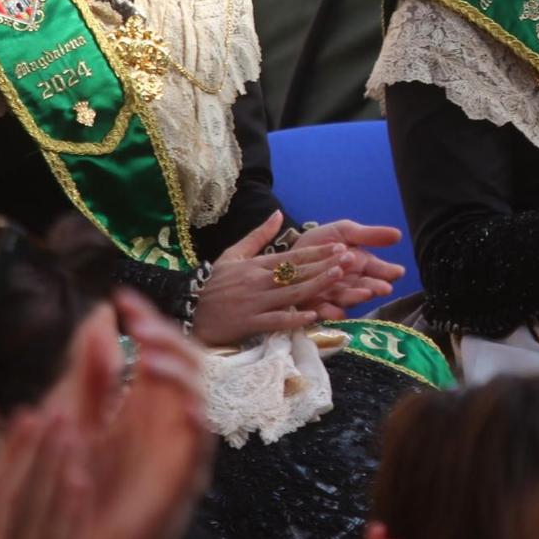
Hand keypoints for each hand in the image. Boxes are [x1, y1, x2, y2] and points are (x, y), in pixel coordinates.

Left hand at [48, 291, 213, 538]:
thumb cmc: (81, 492)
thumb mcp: (78, 421)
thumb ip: (90, 374)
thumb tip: (101, 314)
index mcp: (142, 401)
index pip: (158, 346)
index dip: (147, 320)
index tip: (121, 300)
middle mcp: (166, 418)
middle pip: (185, 361)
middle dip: (165, 336)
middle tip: (138, 324)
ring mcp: (177, 448)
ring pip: (198, 394)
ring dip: (179, 371)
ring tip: (149, 357)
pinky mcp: (182, 482)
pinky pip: (200, 447)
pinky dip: (197, 424)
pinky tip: (185, 410)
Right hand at [194, 213, 351, 346]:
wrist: (188, 310)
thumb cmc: (214, 283)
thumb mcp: (233, 254)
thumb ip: (257, 236)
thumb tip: (278, 214)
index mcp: (255, 265)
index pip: (292, 257)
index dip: (318, 252)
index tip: (340, 247)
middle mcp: (257, 282)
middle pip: (297, 273)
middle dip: (325, 266)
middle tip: (350, 260)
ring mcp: (254, 303)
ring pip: (291, 294)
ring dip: (317, 286)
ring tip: (338, 279)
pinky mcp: (249, 323)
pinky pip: (275, 321)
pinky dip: (293, 318)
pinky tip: (313, 315)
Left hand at [293, 220, 406, 318]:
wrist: (289, 250)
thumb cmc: (321, 241)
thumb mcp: (346, 232)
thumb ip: (370, 235)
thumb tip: (399, 235)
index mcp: (361, 266)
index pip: (379, 270)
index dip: (388, 272)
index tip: (397, 272)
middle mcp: (351, 284)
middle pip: (365, 287)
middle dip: (375, 287)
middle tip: (385, 287)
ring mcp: (334, 296)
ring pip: (347, 298)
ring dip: (357, 297)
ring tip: (366, 293)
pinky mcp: (315, 305)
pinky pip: (324, 310)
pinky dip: (331, 312)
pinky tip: (338, 312)